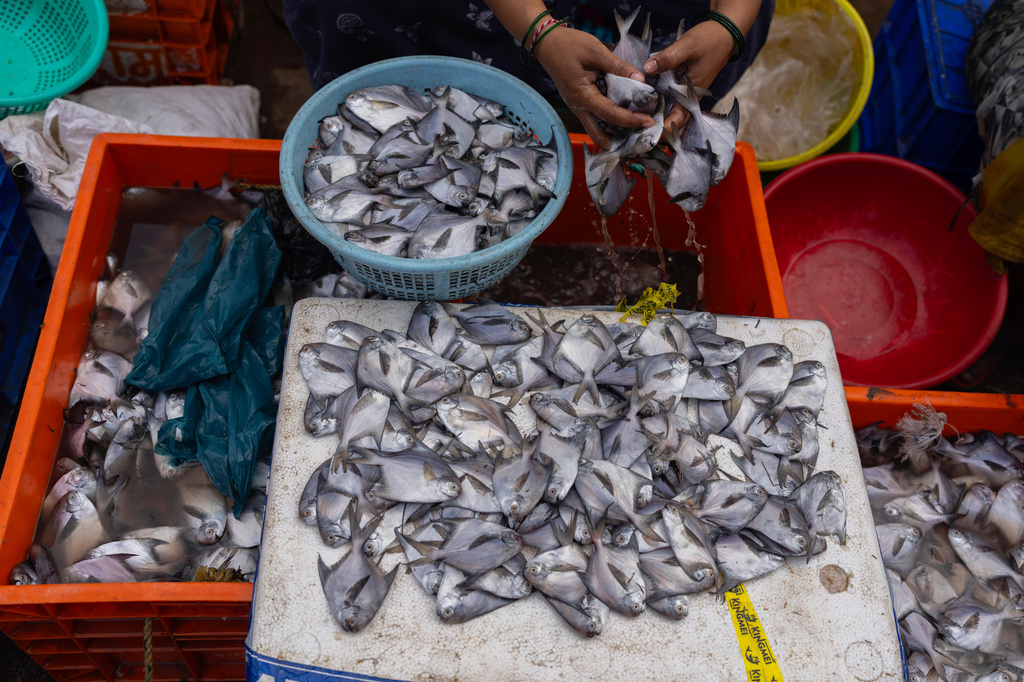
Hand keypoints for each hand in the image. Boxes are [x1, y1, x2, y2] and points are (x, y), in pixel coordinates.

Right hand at [533, 27, 654, 147]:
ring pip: (596, 128)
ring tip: (635, 128)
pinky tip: (623, 118)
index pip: (610, 114)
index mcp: (583, 96)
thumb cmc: (569, 45)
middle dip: (621, 137)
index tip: (648, 121)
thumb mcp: (596, 51)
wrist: (547, 43)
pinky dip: (608, 122)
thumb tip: (640, 79)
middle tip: (642, 133)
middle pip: (600, 133)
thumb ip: (618, 67)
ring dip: (614, 132)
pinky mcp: (579, 102)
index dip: (631, 119)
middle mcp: (578, 107)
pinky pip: (594, 118)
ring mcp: (577, 106)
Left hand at [642, 21, 735, 133]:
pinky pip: (670, 100)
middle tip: (633, 133)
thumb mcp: (686, 46)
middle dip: (655, 129)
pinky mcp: (683, 86)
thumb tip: (646, 68)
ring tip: (634, 122)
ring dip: (656, 118)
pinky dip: (659, 104)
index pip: (678, 120)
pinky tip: (643, 103)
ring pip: (670, 112)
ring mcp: (687, 93)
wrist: (724, 33)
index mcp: (691, 93)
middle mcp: (689, 97)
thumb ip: (667, 58)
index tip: (646, 134)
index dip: (663, 131)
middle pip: (672, 121)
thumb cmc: (709, 40)